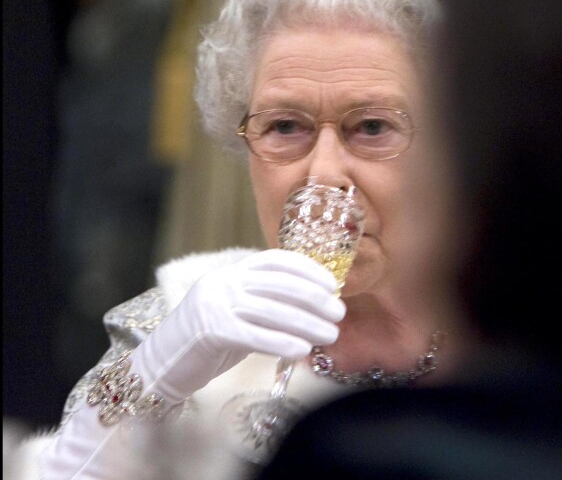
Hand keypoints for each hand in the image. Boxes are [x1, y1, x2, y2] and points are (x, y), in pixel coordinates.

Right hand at [131, 249, 345, 405]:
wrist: (164, 360)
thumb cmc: (209, 338)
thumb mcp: (237, 309)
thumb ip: (266, 303)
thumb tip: (314, 307)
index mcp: (232, 271)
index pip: (276, 260)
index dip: (308, 269)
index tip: (331, 284)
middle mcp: (225, 281)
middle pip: (280, 284)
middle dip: (315, 298)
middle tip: (339, 313)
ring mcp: (216, 303)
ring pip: (273, 310)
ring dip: (308, 323)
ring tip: (331, 334)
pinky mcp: (213, 331)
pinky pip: (256, 335)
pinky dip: (283, 342)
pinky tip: (303, 350)